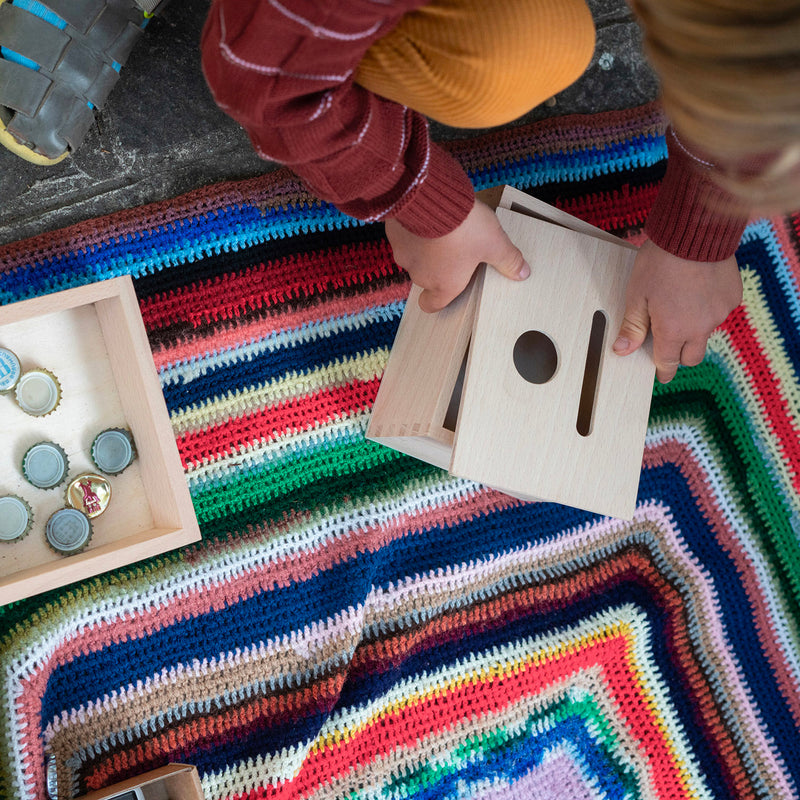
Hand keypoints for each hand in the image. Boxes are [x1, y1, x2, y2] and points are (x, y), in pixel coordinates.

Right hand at [385, 199, 530, 311]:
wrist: (431, 198)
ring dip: (424, 246)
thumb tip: (522, 272)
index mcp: (443, 285)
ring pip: (414, 256)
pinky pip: (404, 236)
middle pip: (426, 277)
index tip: (445, 290)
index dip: (436, 300)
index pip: (431, 305)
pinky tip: (427, 217)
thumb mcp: (494, 244)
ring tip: (441, 228)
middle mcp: (420, 275)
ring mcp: (404, 255)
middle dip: (437, 264)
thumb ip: (508, 260)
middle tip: (454, 248)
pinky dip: (414, 230)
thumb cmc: (463, 227)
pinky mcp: (394, 234)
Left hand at [613, 239, 741, 382]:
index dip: (662, 371)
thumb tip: (622, 350)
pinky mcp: (732, 297)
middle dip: (680, 355)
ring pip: (706, 333)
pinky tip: (698, 289)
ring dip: (695, 328)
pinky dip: (709, 307)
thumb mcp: (638, 295)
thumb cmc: (660, 262)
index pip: (668, 363)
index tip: (661, 375)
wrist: (694, 233)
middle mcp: (700, 328)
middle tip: (669, 344)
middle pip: (692, 357)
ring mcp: (719, 313)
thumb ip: (633, 326)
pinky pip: (720, 311)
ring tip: (681, 305)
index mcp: (673, 331)